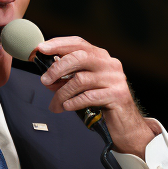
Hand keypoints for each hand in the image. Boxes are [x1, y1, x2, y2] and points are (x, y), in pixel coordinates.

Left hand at [36, 36, 157, 155]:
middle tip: (45, 80)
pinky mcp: (117, 95)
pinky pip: (89, 96)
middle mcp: (110, 64)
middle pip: (80, 57)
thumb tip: (47, 78)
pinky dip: (74, 102)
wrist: (126, 124)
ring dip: (62, 93)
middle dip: (58, 68)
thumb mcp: (84, 87)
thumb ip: (68, 79)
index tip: (41, 48)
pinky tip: (67, 107)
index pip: (79, 43)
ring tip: (55, 104)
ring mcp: (115, 79)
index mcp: (101, 57)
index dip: (58, 44)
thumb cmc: (102, 104)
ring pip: (81, 80)